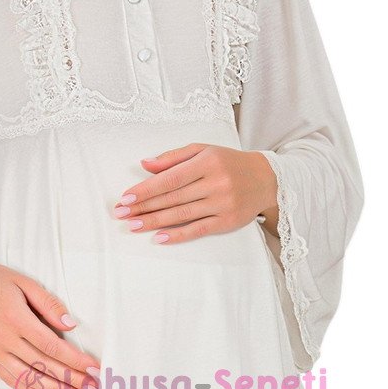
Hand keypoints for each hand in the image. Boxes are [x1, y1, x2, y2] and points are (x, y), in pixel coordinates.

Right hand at [0, 265, 101, 388]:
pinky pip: (10, 380)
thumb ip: (49, 304)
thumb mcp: (24, 283)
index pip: (52, 346)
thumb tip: (70, 325)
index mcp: (17, 319)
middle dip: (72, 378)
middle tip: (92, 387)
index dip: (75, 360)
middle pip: (44, 365)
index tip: (93, 368)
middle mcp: (5, 339)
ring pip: (28, 378)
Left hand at [112, 144, 278, 243]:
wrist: (266, 179)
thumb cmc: (228, 162)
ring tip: (133, 225)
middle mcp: (215, 183)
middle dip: (144, 207)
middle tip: (121, 214)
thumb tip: (144, 164)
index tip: (126, 198)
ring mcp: (222, 204)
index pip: (170, 178)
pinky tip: (159, 238)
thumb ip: (174, 157)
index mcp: (207, 162)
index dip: (146, 189)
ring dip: (154, 221)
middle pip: (173, 198)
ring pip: (182, 215)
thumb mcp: (203, 150)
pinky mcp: (228, 222)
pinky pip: (198, 230)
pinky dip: (177, 235)